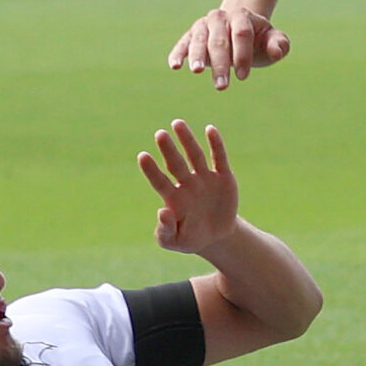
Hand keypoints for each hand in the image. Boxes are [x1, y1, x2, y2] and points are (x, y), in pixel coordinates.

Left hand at [140, 120, 238, 253]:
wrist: (217, 237)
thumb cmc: (190, 238)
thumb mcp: (175, 241)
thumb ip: (165, 230)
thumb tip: (161, 211)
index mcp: (173, 198)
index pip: (159, 181)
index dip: (151, 170)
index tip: (142, 156)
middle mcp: (186, 184)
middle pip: (176, 163)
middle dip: (168, 149)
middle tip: (159, 134)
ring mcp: (205, 178)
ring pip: (195, 155)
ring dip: (187, 140)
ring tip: (177, 123)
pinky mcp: (223, 177)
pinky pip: (219, 158)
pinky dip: (216, 144)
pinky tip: (210, 129)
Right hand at [167, 7, 289, 90]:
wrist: (238, 28)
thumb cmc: (258, 40)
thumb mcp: (273, 40)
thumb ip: (279, 45)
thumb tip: (276, 52)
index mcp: (242, 16)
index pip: (242, 34)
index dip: (242, 55)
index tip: (243, 77)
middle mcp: (220, 17)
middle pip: (219, 39)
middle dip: (221, 63)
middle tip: (222, 86)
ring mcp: (203, 25)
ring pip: (199, 40)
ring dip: (197, 56)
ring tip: (197, 71)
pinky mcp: (190, 35)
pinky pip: (183, 43)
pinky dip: (178, 53)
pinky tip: (175, 65)